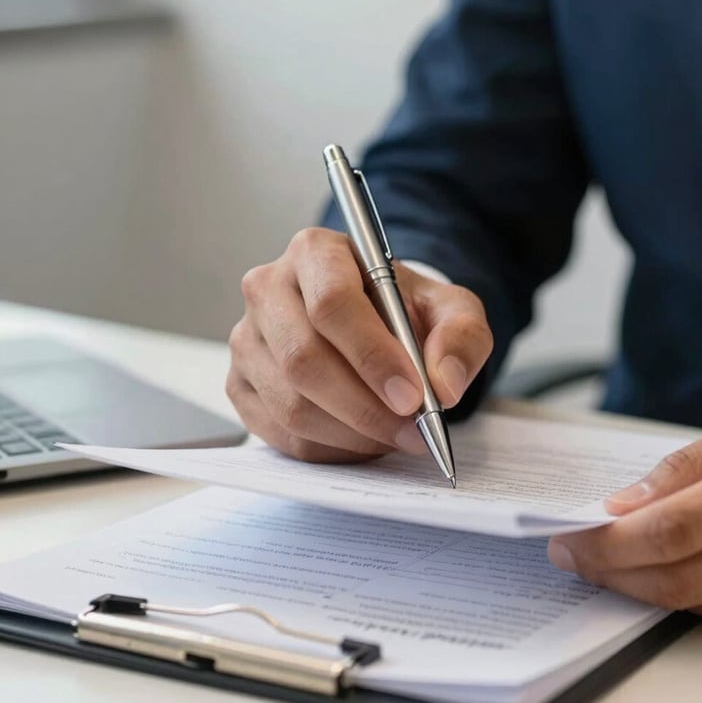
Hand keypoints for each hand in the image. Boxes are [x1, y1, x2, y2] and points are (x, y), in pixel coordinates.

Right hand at [227, 227, 492, 462]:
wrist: (374, 323)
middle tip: (413, 430)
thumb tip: (445, 384)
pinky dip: (329, 449)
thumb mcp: (451, 309)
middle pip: (302, 359)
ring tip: (395, 435)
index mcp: (315, 252)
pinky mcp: (240, 384)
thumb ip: (461, 337)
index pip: (331, 304)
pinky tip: (362, 440)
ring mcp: (246, 339)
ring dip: (351, 434)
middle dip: (364, 407)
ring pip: (290, 404)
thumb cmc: (405, 311)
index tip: (412, 396)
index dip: (371, 356)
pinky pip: (279, 433)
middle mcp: (268, 288)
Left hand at [547, 409, 701, 626]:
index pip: (675, 530)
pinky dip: (685, 594)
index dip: (614, 541)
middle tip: (574, 555)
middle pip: (683, 578)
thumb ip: (688, 467)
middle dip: (614, 572)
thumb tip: (626, 504)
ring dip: (642, 588)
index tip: (570, 538)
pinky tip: (654, 571)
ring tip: (606, 562)